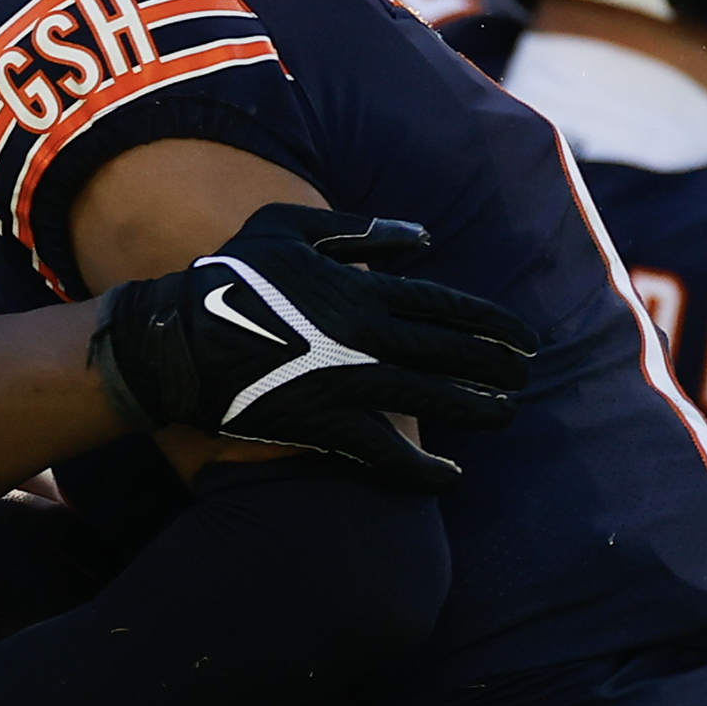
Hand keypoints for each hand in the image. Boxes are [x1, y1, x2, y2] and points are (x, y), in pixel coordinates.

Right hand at [92, 204, 539, 492]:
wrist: (179, 341)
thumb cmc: (230, 274)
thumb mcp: (288, 226)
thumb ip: (358, 226)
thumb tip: (421, 237)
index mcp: (360, 289)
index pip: (447, 306)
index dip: (492, 322)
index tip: (525, 337)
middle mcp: (365, 337)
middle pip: (451, 352)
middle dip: (497, 364)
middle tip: (527, 375)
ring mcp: (347, 384)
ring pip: (432, 401)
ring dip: (477, 410)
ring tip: (506, 414)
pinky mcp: (325, 427)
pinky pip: (387, 455)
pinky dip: (424, 471)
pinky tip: (453, 478)